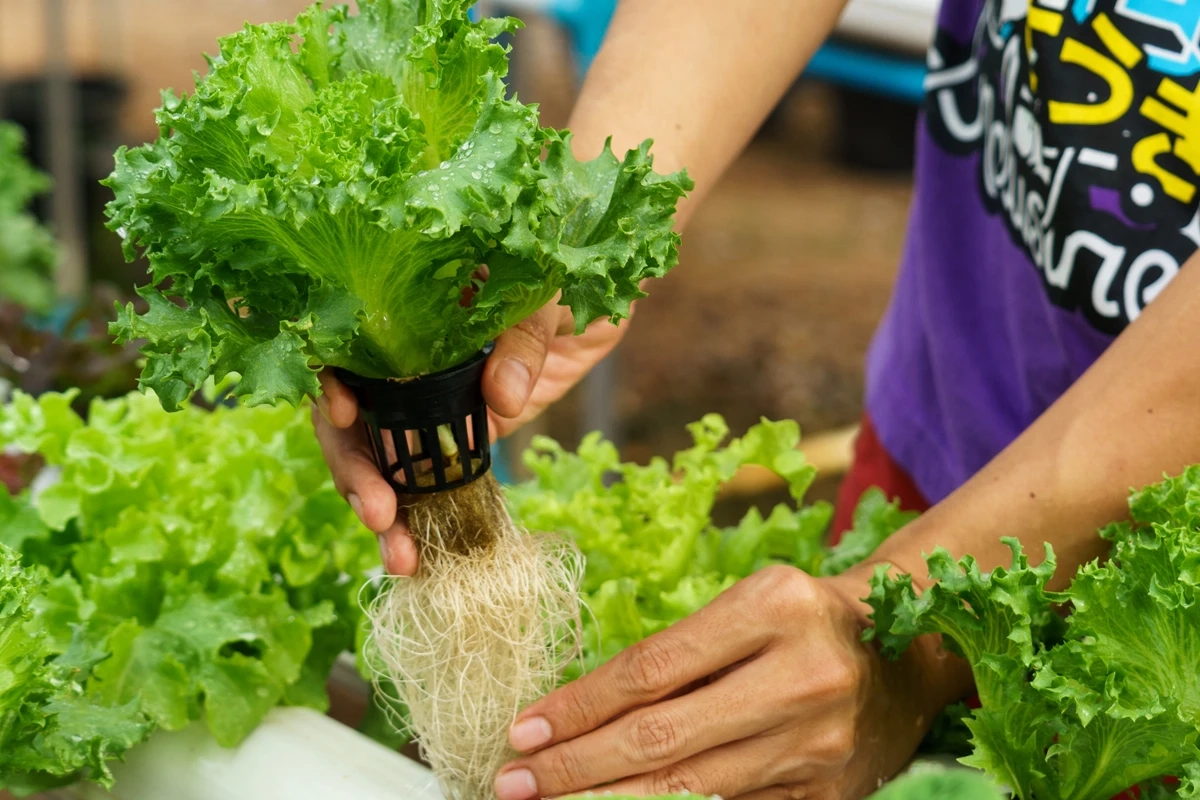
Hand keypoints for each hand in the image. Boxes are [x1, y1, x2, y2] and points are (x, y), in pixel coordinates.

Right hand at [312, 301, 628, 575]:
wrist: (600, 299)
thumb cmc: (566, 271)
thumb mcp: (547, 291)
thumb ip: (525, 336)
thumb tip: (502, 398)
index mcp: (404, 309)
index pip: (344, 346)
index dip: (330, 380)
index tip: (340, 414)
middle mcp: (401, 360)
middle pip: (352, 419)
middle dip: (356, 471)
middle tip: (379, 514)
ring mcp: (428, 403)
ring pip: (383, 461)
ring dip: (384, 511)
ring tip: (401, 558)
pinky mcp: (462, 435)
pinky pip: (431, 480)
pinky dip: (423, 518)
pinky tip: (421, 557)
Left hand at [492, 565, 969, 799]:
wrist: (904, 658)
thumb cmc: (803, 620)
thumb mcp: (746, 605)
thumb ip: (679, 656)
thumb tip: (580, 712)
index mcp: (774, 608)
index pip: (651, 669)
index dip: (580, 705)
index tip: (525, 727)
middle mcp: (799, 677)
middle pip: (661, 736)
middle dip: (576, 766)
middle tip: (514, 780)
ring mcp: (816, 745)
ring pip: (689, 788)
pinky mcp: (826, 795)